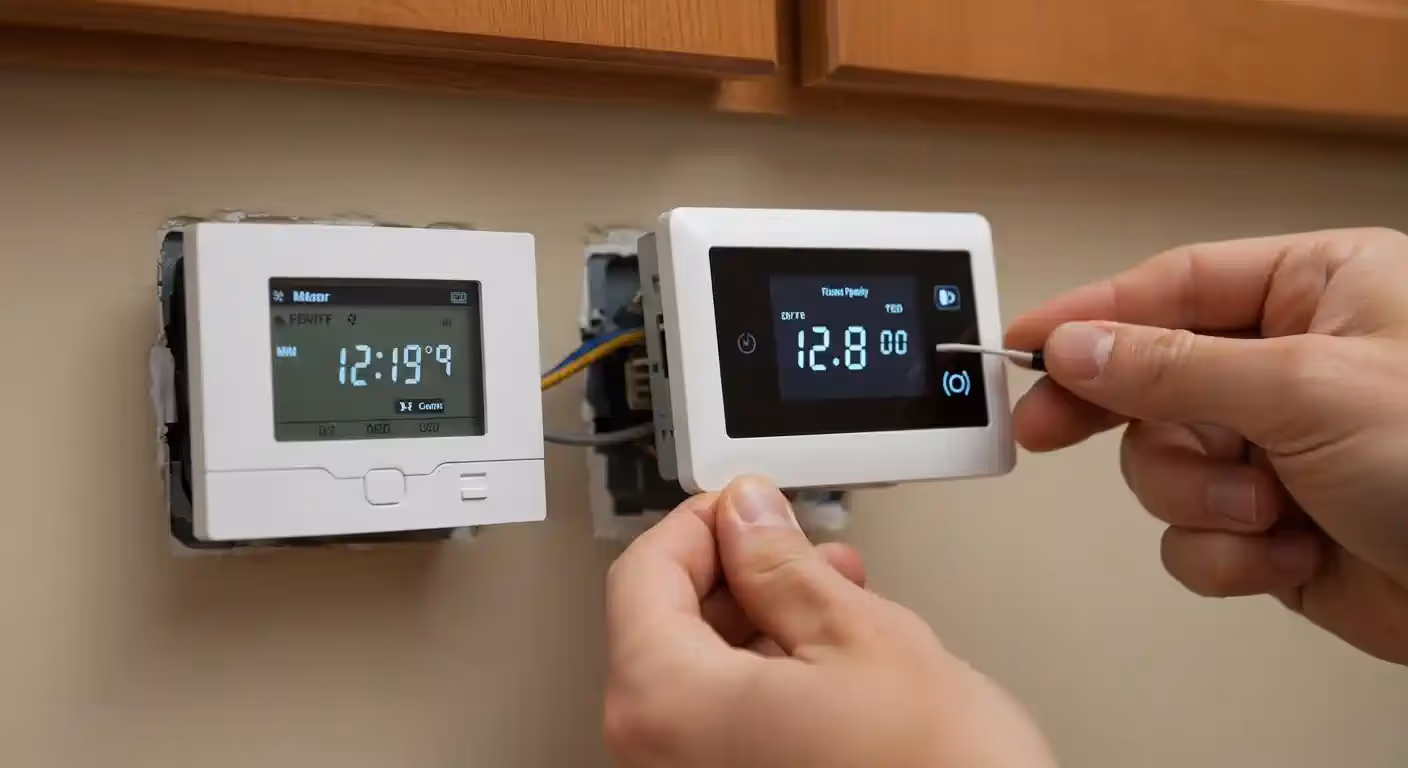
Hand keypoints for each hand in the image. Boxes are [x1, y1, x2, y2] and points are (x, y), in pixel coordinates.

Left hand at [604, 476, 1054, 767]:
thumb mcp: (857, 634)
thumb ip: (780, 562)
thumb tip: (747, 517)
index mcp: (665, 704)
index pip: (641, 575)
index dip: (699, 524)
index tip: (746, 504)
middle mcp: (661, 759)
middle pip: (664, 625)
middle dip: (737, 573)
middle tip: (797, 544)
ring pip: (700, 675)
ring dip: (760, 622)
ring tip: (834, 597)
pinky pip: (725, 724)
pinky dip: (767, 678)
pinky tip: (830, 660)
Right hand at [1006, 227, 1407, 663]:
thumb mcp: (1305, 388)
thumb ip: (1173, 367)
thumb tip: (1080, 346)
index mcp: (1317, 291)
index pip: (1172, 288)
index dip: (1089, 316)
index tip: (1018, 343)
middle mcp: (1292, 366)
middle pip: (1150, 383)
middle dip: (1135, 423)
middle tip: (1047, 429)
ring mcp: (1281, 449)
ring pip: (1162, 468)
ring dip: (1201, 499)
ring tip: (1266, 507)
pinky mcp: (1274, 528)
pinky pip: (1193, 537)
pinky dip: (1228, 554)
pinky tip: (1285, 551)